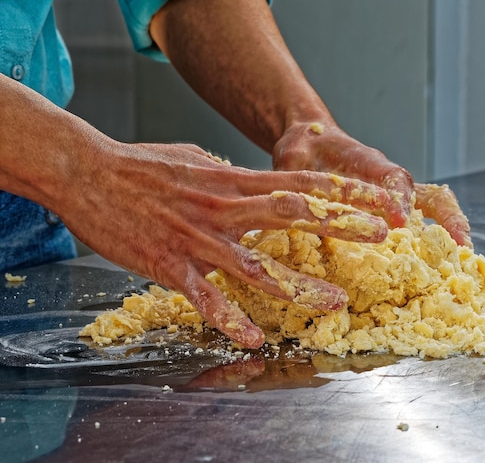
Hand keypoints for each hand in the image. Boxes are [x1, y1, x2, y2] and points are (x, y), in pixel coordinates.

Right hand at [60, 142, 391, 347]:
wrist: (86, 170)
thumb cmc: (141, 165)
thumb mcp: (195, 160)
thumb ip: (229, 175)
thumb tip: (250, 180)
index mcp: (233, 181)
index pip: (300, 181)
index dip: (343, 188)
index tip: (378, 197)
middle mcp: (224, 207)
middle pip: (293, 213)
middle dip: (341, 224)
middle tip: (382, 234)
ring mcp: (198, 238)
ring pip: (256, 264)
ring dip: (298, 285)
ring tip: (334, 302)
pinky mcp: (170, 264)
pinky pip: (205, 297)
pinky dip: (230, 319)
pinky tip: (254, 340)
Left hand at [272, 122, 471, 244]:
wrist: (311, 141)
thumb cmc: (303, 151)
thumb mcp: (292, 164)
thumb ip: (295, 186)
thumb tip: (291, 215)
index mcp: (365, 162)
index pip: (391, 177)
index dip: (399, 198)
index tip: (400, 221)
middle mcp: (387, 178)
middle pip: (429, 192)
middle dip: (448, 218)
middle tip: (460, 247)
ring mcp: (393, 193)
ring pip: (433, 205)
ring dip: (450, 229)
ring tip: (461, 260)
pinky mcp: (390, 207)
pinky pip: (420, 219)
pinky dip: (433, 238)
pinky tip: (437, 264)